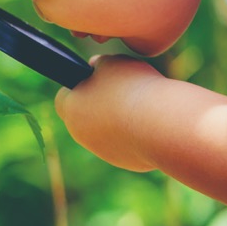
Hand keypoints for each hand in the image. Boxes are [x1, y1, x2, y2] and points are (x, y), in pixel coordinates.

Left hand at [54, 55, 168, 171]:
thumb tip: (94, 66)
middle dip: (98, 104)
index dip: (77, 85)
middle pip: (83, 116)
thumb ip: (99, 64)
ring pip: (105, 132)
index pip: (64, 97)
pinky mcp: (125, 162)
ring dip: (118, 121)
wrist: (163, 124)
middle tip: (120, 91)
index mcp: (71, 108)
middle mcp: (81, 134)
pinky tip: (151, 123)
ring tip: (140, 106)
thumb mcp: (113, 63)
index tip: (93, 79)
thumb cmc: (134, 89)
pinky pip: (127, 144)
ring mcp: (103, 151)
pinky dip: (135, 134)